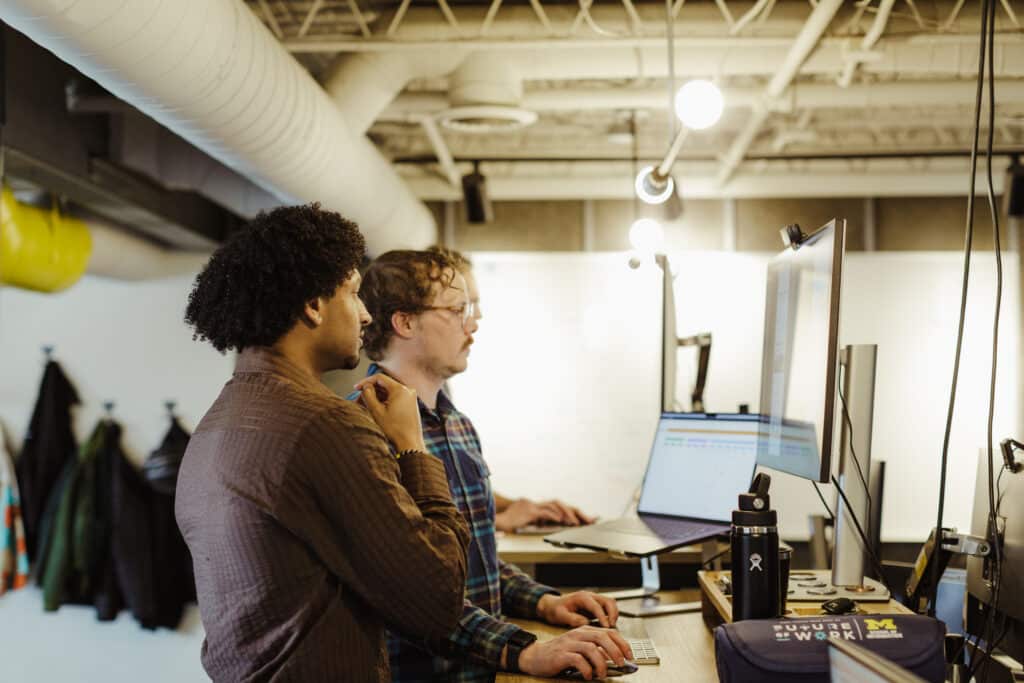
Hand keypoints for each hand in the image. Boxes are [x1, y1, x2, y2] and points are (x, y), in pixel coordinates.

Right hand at [354, 375, 426, 452]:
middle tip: (359, 401)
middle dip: (371, 392)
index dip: (366, 382)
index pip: (379, 378)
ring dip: (377, 397)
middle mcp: (408, 390)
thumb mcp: (376, 411)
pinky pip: (395, 398)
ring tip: (366, 407)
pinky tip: (376, 410)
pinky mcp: (411, 404)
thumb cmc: (394, 429)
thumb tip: (366, 387)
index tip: (356, 388)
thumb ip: (368, 395)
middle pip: (384, 385)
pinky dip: (385, 401)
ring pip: (389, 392)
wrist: (410, 443)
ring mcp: (411, 397)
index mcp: (400, 389)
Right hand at [494, 498, 594, 531]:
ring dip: (567, 514)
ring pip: (555, 505)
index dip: (573, 512)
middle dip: (577, 512)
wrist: (491, 519)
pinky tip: (562, 521)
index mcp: (536, 506)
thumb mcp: (524, 522)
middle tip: (590, 520)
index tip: (587, 518)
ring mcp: (532, 505)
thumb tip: (550, 524)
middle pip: (560, 504)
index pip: (558, 506)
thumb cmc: (507, 523)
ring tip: (576, 523)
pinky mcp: (529, 511)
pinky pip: (545, 512)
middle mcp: (536, 504)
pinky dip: (555, 516)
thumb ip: (537, 521)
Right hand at [516, 626, 632, 679]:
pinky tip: (588, 676)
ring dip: (601, 663)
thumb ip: (595, 650)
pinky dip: (587, 669)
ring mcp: (569, 643)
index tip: (629, 655)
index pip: (608, 632)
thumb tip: (615, 658)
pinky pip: (578, 660)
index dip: (622, 643)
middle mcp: (578, 634)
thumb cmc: (559, 654)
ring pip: (591, 648)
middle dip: (615, 651)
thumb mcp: (579, 648)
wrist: (536, 656)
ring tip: (602, 674)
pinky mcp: (561, 654)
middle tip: (621, 664)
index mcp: (584, 631)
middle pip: (602, 637)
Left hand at [537, 592, 618, 628]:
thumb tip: (586, 623)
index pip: (596, 606)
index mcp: (581, 598)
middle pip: (608, 601)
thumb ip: (572, 619)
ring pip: (611, 603)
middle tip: (611, 628)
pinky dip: (611, 616)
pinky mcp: (596, 606)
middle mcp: (590, 597)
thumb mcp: (560, 615)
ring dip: (614, 615)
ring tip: (611, 628)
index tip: (606, 628)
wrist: (553, 605)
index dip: (602, 617)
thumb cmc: (555, 610)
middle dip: (613, 614)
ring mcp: (594, 600)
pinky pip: (608, 608)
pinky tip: (608, 627)